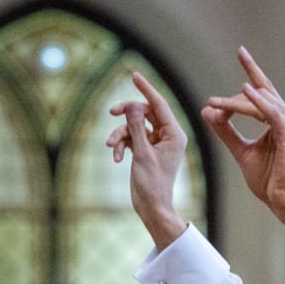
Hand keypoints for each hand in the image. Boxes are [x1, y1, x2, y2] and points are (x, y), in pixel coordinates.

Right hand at [106, 71, 188, 248]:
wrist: (151, 208)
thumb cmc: (151, 184)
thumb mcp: (141, 153)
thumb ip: (136, 126)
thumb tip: (133, 104)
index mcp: (174, 134)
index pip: (159, 104)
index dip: (145, 89)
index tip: (134, 75)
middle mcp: (168, 136)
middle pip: (144, 113)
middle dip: (126, 115)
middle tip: (111, 112)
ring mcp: (157, 143)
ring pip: (134, 127)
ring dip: (119, 135)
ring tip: (110, 146)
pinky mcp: (146, 151)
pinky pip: (131, 139)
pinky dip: (121, 146)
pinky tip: (115, 158)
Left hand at [202, 46, 284, 230]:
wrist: (283, 201)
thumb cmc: (268, 181)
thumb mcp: (241, 152)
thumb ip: (226, 132)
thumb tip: (208, 113)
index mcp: (280, 121)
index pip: (264, 91)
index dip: (253, 71)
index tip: (241, 52)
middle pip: (264, 92)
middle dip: (248, 77)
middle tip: (230, 69)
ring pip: (263, 103)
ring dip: (239, 100)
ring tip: (217, 100)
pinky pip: (272, 113)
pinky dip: (258, 102)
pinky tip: (244, 92)